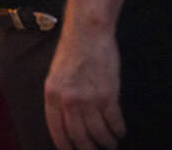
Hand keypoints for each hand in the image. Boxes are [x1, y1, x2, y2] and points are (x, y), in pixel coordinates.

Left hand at [44, 24, 124, 149]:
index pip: (57, 131)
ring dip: (106, 142)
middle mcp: (68, 101)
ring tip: (111, 144)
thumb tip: (67, 121)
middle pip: (79, 137)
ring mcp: (88, 99)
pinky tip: (120, 132)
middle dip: (88, 148)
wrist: (87, 32)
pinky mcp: (107, 95)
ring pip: (98, 133)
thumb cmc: (72, 51)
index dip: (66, 146)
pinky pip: (114, 121)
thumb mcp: (56, 76)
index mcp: (52, 96)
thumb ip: (59, 98)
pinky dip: (118, 130)